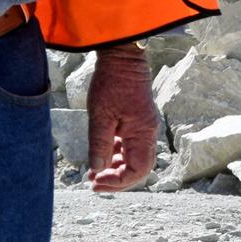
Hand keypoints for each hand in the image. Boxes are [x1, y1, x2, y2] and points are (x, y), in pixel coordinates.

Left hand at [86, 44, 157, 192]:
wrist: (122, 59)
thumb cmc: (112, 84)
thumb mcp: (100, 116)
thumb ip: (99, 145)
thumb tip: (97, 169)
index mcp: (143, 134)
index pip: (137, 170)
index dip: (117, 182)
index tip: (95, 181)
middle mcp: (148, 133)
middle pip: (139, 168)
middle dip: (117, 179)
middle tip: (93, 182)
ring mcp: (143, 127)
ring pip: (134, 158)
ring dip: (115, 168)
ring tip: (92, 171)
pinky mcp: (136, 122)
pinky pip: (130, 146)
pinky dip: (115, 155)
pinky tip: (100, 155)